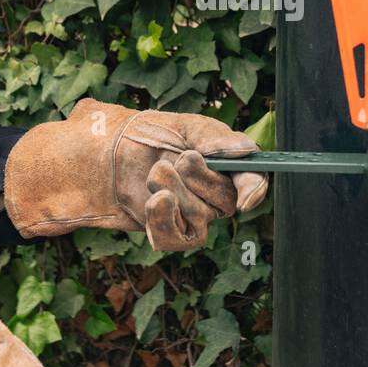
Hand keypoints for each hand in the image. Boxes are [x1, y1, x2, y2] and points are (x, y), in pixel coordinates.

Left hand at [4, 98, 268, 250]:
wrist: (113, 149)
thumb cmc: (155, 133)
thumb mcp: (188, 127)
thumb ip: (217, 139)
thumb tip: (246, 149)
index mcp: (227, 168)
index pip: (254, 182)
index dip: (255, 190)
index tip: (245, 197)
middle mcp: (215, 195)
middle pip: (225, 200)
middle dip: (202, 179)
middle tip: (181, 158)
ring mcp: (192, 216)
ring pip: (200, 218)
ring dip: (178, 193)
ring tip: (157, 170)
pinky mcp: (168, 232)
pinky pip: (176, 239)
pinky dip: (165, 220)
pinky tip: (155, 200)